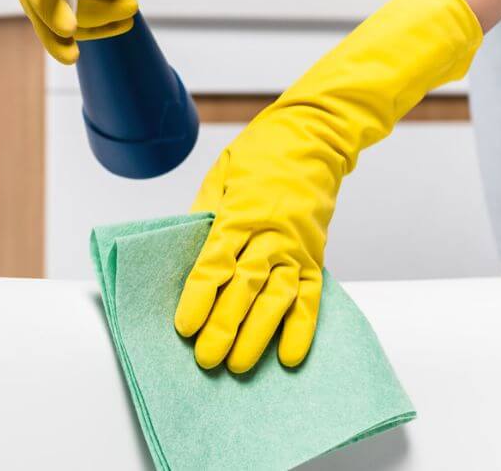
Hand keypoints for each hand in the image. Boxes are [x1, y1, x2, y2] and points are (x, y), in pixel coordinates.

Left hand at [174, 0, 483, 372]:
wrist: (315, 134)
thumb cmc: (261, 152)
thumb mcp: (220, 174)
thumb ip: (203, 215)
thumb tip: (183, 251)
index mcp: (241, 210)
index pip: (216, 261)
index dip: (199, 296)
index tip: (184, 326)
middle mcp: (271, 231)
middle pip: (245, 287)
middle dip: (225, 326)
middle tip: (207, 359)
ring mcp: (297, 245)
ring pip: (278, 298)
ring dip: (259, 335)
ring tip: (240, 366)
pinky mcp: (316, 254)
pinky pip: (311, 296)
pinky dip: (303, 328)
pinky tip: (291, 356)